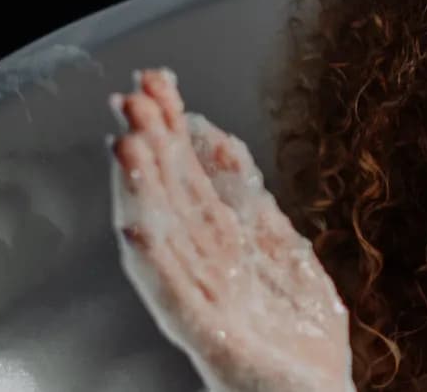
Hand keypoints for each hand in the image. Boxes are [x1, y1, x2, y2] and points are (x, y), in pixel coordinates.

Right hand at [110, 69, 350, 391]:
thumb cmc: (300, 345)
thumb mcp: (285, 255)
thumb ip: (252, 203)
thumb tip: (221, 138)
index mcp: (222, 252)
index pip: (189, 180)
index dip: (172, 132)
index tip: (157, 81)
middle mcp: (203, 275)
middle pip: (170, 202)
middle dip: (152, 149)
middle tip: (133, 96)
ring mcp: (205, 308)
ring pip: (165, 241)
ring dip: (143, 194)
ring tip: (126, 147)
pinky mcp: (214, 343)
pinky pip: (177, 299)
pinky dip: (157, 263)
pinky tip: (138, 228)